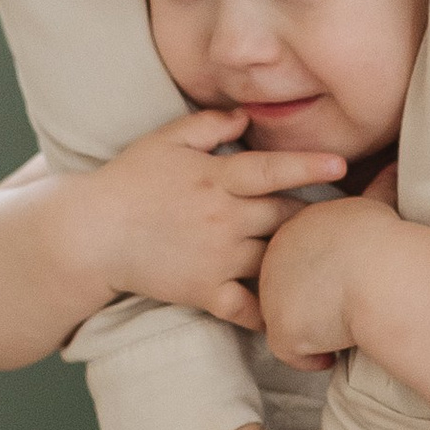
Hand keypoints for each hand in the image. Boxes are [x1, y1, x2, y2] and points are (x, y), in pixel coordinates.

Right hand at [71, 110, 341, 329]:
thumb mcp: (164, 141)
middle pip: (286, 217)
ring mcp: (217, 258)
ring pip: (275, 259)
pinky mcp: (205, 292)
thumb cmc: (127, 182)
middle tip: (340, 217)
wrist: (90, 235)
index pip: (272, 170)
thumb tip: (245, 116)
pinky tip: (292, 313)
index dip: (308, 166)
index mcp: (217, 178)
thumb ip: (208, 124)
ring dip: (298, 258)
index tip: (340, 165)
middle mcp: (224, 218)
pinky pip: (249, 308)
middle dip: (313, 216)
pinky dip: (272, 312)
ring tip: (324, 259)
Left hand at [257, 186, 405, 368]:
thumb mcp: (375, 206)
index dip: (316, 271)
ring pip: (280, 320)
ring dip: (306, 330)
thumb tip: (394, 167)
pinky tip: (331, 355)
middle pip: (276, 285)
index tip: (340, 280)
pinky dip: (310, 358)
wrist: (379, 272)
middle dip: (300, 300)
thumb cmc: (384, 240)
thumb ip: (375, 190)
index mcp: (293, 227)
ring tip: (339, 327)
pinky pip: (290, 353)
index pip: (291, 253)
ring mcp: (270, 295)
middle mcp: (271, 258)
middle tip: (337, 306)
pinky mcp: (279, 329)